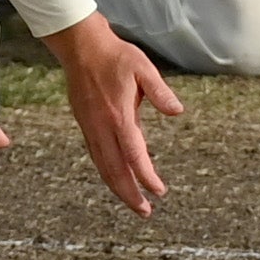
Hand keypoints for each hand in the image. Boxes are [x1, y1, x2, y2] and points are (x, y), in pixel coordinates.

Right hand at [38, 12, 184, 215]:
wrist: (81, 47)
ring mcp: (90, 127)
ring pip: (103, 166)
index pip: (134, 155)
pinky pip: (96, 155)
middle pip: (114, 170)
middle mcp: (101, 127)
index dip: (146, 176)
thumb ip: (160, 92)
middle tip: (146, 212)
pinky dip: (107, 172)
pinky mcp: (84, 124)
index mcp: (118, 115)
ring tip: (133, 203)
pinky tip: (116, 180)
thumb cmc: (116, 56)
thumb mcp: (144, 69)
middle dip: (129, 194)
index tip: (159, 192)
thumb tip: (178, 111)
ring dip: (117, 187)